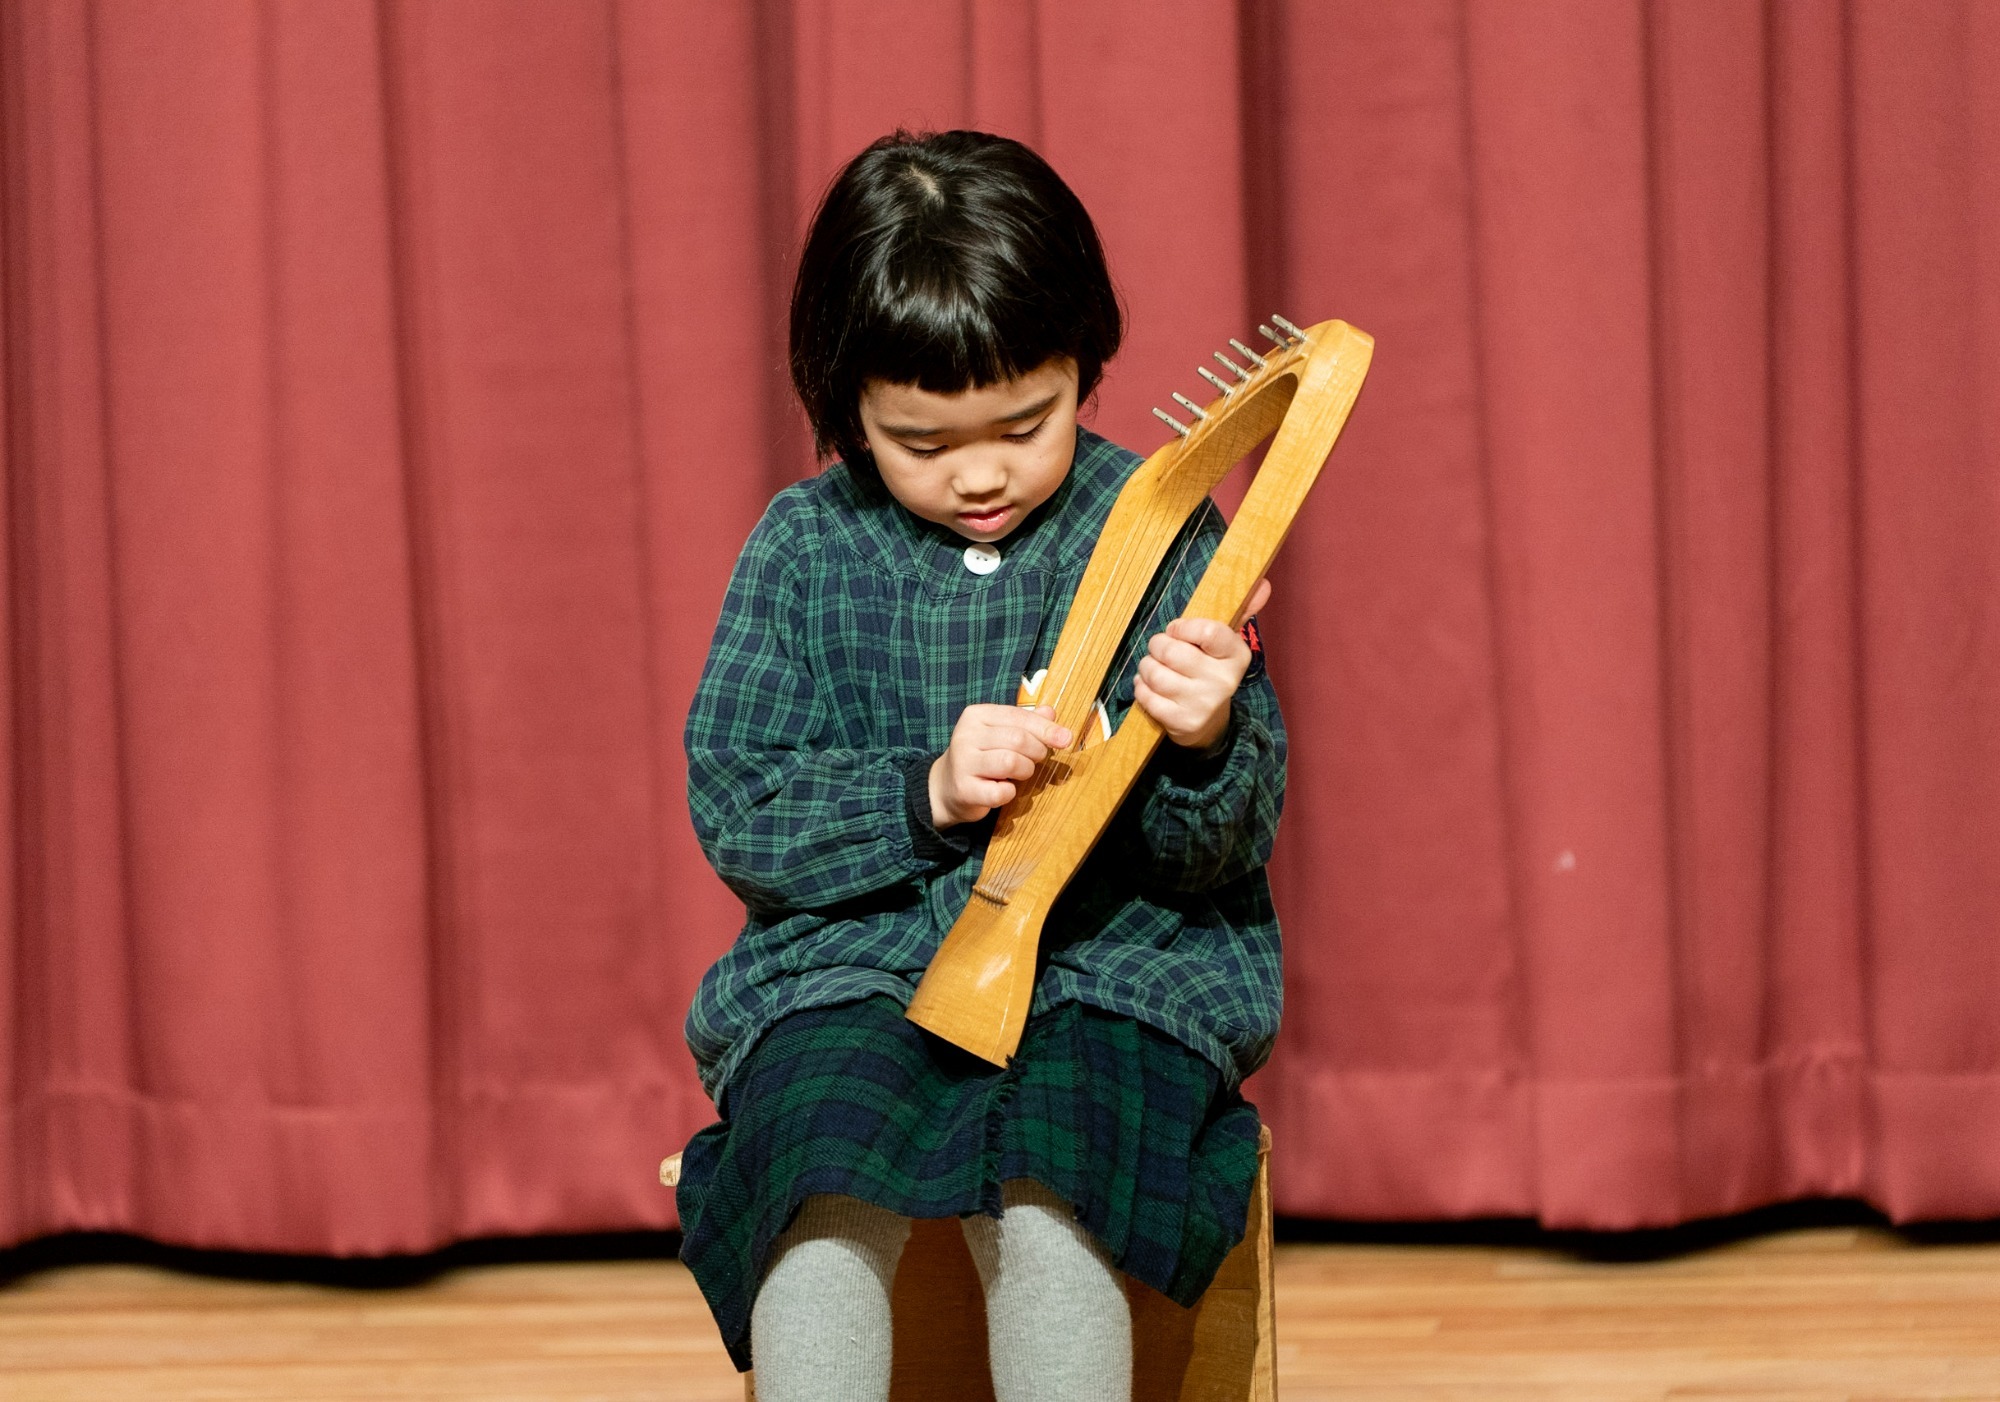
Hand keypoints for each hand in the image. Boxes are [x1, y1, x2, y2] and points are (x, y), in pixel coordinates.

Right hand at [929, 704, 1072, 829]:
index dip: (1046, 728)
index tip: (1065, 739)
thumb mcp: (1001, 733)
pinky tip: (1004, 790)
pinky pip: (1001, 791)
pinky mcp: (964, 789)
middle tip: (1035, 760)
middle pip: (1018, 739)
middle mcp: (966, 735)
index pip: (1018, 716)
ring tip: (1020, 774)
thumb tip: (1051, 712)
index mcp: (976, 715)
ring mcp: (962, 762)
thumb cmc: (982, 757)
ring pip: (1011, 762)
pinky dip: (1010, 792)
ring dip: (1025, 770)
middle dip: (1036, 752)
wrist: (946, 787)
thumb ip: (1026, 722)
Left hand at [1133, 576, 1271, 751]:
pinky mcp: (1182, 722)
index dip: (1182, 627)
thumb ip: (1241, 610)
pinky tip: (1149, 685)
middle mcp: (1224, 681)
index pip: (1207, 632)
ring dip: (1146, 666)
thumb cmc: (1211, 669)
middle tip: (1160, 648)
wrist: (1210, 722)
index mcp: (1237, 656)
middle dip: (1158, 645)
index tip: (1176, 630)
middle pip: (1172, 651)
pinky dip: (1141, 687)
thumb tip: (1263, 582)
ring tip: (1153, 666)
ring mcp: (1203, 704)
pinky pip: (1147, 696)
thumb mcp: (1226, 642)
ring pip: (1155, 673)